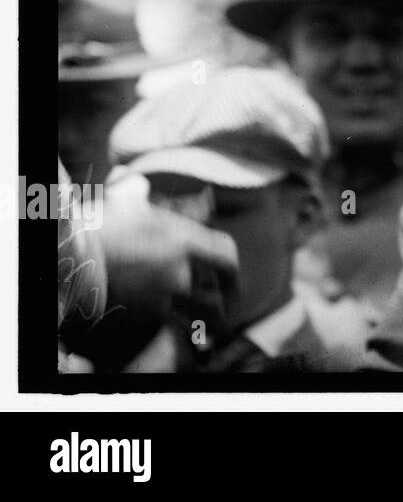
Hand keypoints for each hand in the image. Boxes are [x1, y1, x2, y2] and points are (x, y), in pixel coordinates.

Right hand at [100, 170, 238, 322]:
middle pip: (215, 298)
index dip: (232, 269)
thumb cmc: (100, 223)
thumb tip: (132, 179)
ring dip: (198, 318)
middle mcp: (180, 273)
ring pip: (192, 316)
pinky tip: (164, 318)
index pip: (226, 257)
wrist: (70, 257)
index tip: (231, 278)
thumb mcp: (125, 196)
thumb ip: (138, 189)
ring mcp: (162, 298)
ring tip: (199, 321)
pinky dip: (168, 321)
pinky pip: (165, 323)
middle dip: (220, 304)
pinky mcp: (141, 316)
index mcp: (185, 241)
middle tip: (221, 308)